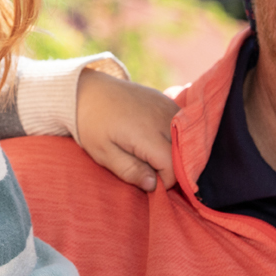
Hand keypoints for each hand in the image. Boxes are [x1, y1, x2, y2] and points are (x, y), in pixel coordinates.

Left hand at [76, 68, 178, 190]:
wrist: (88, 90)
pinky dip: (176, 136)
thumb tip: (153, 185)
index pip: (173, 166)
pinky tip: (157, 139)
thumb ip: (129, 170)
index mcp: (147, 134)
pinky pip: (182, 124)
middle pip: (184, 153)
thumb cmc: (92, 124)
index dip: (165, 181)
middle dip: (173, 168)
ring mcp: (167, 106)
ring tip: (152, 154)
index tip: (150, 182)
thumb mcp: (103, 153)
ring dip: (176, 152)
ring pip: (187, 139)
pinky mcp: (166, 100)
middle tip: (150, 169)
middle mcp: (163, 118)